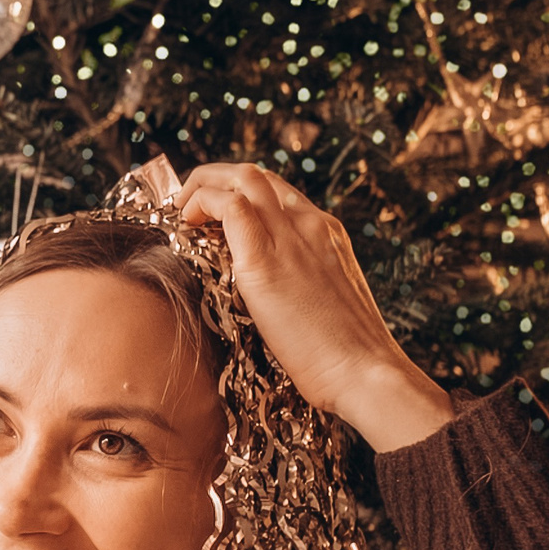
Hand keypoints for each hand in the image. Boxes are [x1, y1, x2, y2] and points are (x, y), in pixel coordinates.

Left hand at [172, 163, 451, 452]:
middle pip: (257, 175)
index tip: (213, 215)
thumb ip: (302, 290)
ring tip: (183, 210)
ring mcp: (291, 237)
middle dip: (215, 179)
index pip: (278, 193)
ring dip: (203, 184)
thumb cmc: (347, 357)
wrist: (365, 374)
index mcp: (327, 235)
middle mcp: (311, 225)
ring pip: (242, 177)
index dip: (240, 195)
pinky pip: (228, 206)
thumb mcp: (326, 306)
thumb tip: (275, 304)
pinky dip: (201, 203)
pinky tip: (186, 225)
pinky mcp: (265, 260)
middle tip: (189, 206)